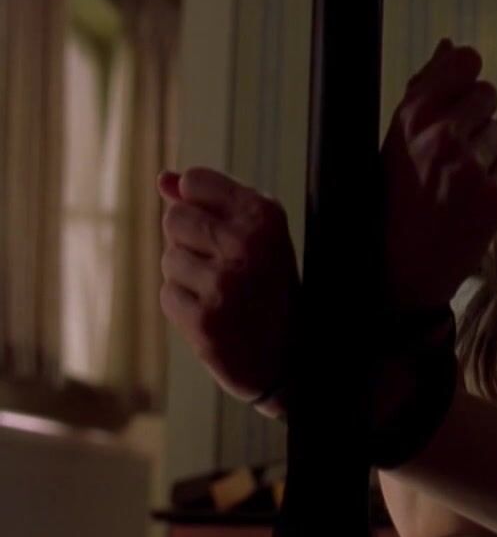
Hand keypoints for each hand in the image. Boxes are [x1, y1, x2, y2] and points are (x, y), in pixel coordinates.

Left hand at [158, 168, 298, 416]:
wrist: (291, 358)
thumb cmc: (271, 288)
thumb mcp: (258, 236)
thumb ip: (212, 203)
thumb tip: (164, 178)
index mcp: (265, 216)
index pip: (195, 181)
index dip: (200, 204)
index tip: (223, 228)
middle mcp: (246, 244)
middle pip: (175, 218)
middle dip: (190, 241)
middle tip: (225, 267)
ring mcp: (223, 283)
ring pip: (169, 258)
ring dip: (189, 277)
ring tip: (223, 294)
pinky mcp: (204, 319)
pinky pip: (168, 294)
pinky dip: (186, 306)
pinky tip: (215, 315)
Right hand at [382, 38, 496, 310]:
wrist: (402, 268)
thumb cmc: (396, 199)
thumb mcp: (396, 140)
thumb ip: (425, 90)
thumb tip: (450, 45)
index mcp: (411, 118)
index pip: (463, 62)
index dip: (466, 76)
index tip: (460, 92)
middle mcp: (440, 136)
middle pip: (488, 94)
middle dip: (478, 116)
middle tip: (455, 148)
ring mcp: (469, 166)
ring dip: (487, 149)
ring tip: (459, 177)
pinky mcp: (494, 195)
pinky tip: (472, 196)